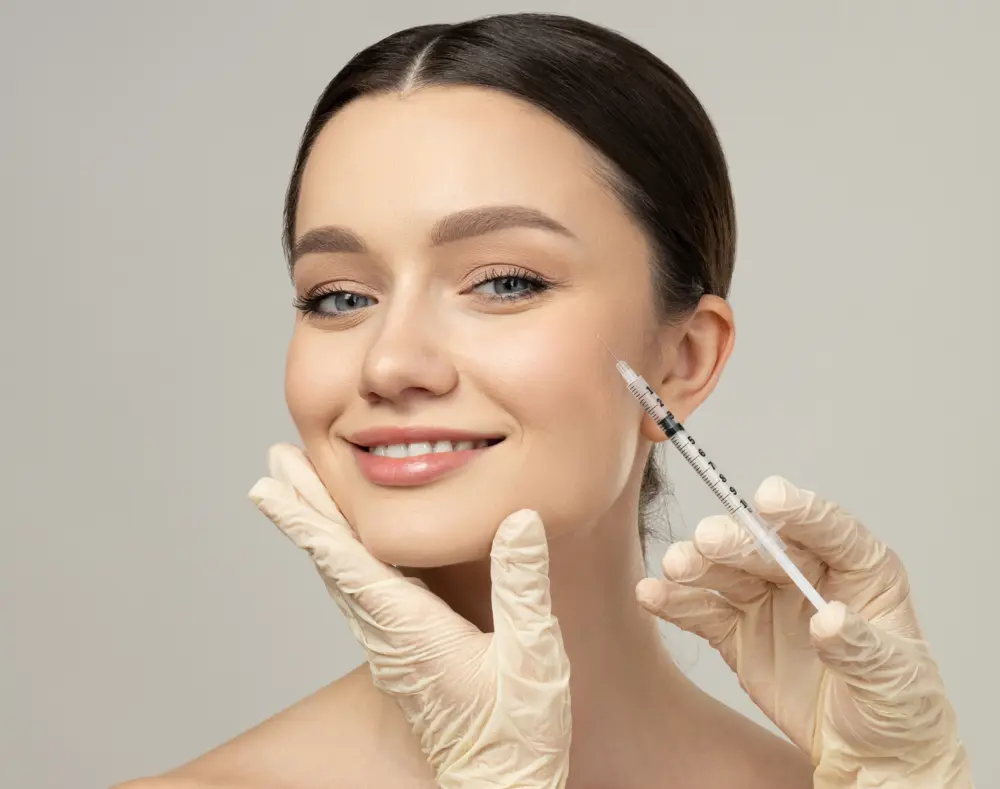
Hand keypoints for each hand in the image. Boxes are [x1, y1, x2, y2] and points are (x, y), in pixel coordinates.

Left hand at [249, 444, 571, 788]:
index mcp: (413, 630)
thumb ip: (522, 586)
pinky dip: (340, 556)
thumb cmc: (517, 730)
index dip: (310, 519)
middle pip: (335, 560)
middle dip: (303, 508)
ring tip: (296, 490)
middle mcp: (389, 636)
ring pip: (342, 576)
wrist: (501, 786)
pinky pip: (359, 594)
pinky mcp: (402, 654)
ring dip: (317, 527)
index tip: (271, 486)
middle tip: (274, 463)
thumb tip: (518, 519)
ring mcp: (391, 647)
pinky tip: (342, 545)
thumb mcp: (532, 654)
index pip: (350, 562)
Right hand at [636, 476, 972, 788]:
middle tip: (708, 541)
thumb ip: (860, 647)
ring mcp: (769, 600)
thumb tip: (829, 618)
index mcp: (861, 572)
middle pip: (768, 548)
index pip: (831, 531)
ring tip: (675, 568)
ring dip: (698, 565)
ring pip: (728, 572)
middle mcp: (809, 575)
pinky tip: (652, 594)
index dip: (802, 512)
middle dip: (736, 542)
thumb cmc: (899, 708)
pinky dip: (676, 602)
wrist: (869, 755)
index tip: (770, 497)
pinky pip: (704, 610)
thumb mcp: (893, 680)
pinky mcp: (738, 631)